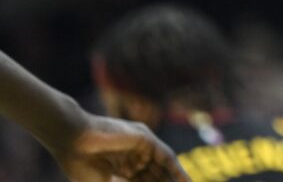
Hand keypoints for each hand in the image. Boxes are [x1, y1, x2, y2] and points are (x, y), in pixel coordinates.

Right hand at [54, 113, 189, 181]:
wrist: (71, 141)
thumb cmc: (79, 164)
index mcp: (122, 166)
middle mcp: (134, 156)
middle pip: (155, 176)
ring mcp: (140, 146)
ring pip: (162, 168)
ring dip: (173, 181)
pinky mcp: (145, 139)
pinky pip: (165, 157)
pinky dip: (176, 170)